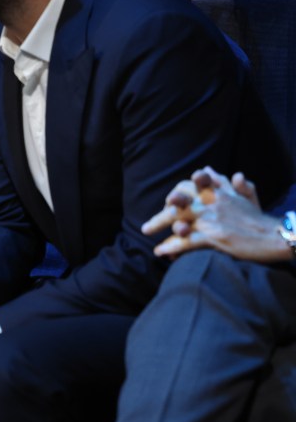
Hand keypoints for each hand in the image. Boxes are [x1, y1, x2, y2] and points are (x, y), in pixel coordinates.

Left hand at [142, 166, 286, 261]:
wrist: (275, 235)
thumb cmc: (259, 218)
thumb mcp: (244, 195)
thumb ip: (225, 183)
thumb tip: (207, 169)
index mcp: (216, 193)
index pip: (188, 186)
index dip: (176, 194)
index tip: (168, 203)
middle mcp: (211, 203)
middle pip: (178, 205)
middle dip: (161, 216)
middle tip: (146, 227)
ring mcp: (211, 220)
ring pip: (178, 222)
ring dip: (161, 229)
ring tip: (148, 235)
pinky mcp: (214, 237)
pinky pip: (186, 241)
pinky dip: (171, 247)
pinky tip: (160, 252)